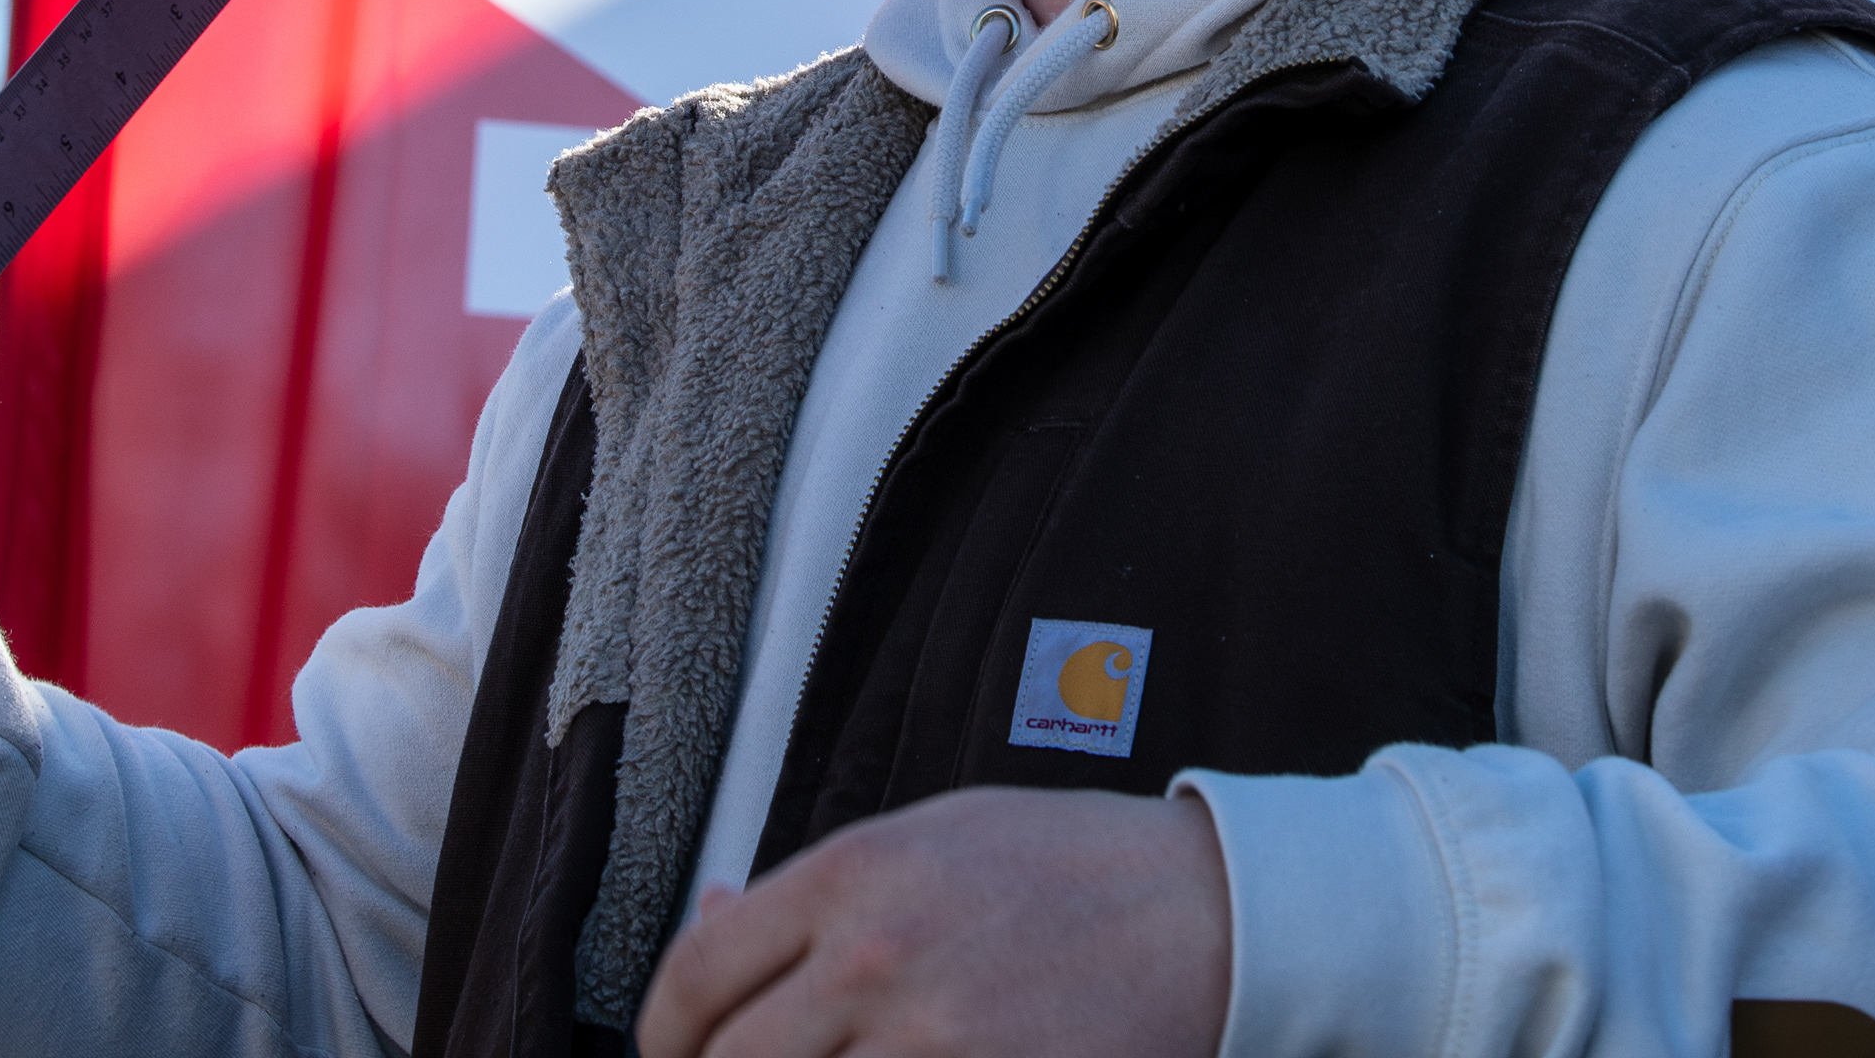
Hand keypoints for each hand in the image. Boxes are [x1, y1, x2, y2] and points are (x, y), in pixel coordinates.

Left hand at [635, 789, 1230, 1057]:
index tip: (673, 1052)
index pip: (698, 969)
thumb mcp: (937, 838)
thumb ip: (820, 890)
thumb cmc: (1076, 868)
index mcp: (854, 875)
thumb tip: (715, 917)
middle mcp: (875, 957)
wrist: (1209, 914)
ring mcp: (929, 1039)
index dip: (665, 1031)